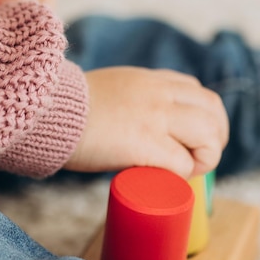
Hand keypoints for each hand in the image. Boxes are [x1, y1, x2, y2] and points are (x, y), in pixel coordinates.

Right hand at [64, 67, 228, 178]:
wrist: (45, 112)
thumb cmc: (64, 109)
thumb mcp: (105, 90)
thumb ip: (125, 98)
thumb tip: (125, 123)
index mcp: (148, 80)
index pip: (195, 90)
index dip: (203, 116)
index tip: (191, 137)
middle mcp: (158, 93)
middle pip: (212, 109)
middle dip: (215, 137)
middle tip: (199, 157)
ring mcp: (155, 117)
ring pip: (208, 135)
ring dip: (206, 157)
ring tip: (187, 170)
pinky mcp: (146, 144)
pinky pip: (183, 164)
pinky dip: (181, 175)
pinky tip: (166, 180)